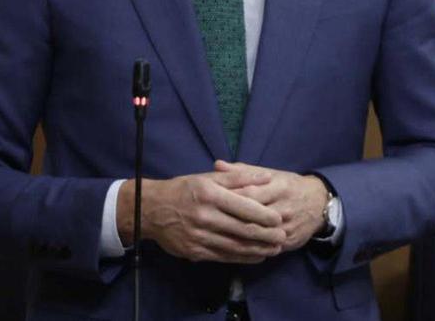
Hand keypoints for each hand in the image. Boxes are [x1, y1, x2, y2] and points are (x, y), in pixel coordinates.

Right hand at [117, 166, 286, 263]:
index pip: (243, 207)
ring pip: (234, 246)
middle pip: (242, 229)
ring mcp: (199, 236)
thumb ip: (238, 178)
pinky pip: (223, 257)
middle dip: (266, 235)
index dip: (264, 215)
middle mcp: (205, 217)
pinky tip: (255, 256)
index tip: (279, 219)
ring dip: (257, 250)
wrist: (151, 209)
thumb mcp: (208, 177)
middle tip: (283, 237)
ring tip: (274, 249)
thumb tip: (265, 177)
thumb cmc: (184, 190)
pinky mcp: (194, 251)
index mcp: (210, 195)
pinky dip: (242, 258)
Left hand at [215, 160, 328, 251]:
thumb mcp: (270, 174)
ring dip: (238, 237)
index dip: (229, 198)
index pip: (250, 193)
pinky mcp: (290, 241)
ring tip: (216, 237)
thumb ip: (243, 171)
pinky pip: (268, 247)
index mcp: (278, 187)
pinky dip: (250, 249)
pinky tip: (233, 250)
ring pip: (260, 235)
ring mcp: (288, 226)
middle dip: (230, 219)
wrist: (319, 203)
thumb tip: (217, 164)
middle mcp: (284, 206)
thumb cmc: (288, 185)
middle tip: (208, 222)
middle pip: (253, 215)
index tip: (209, 200)